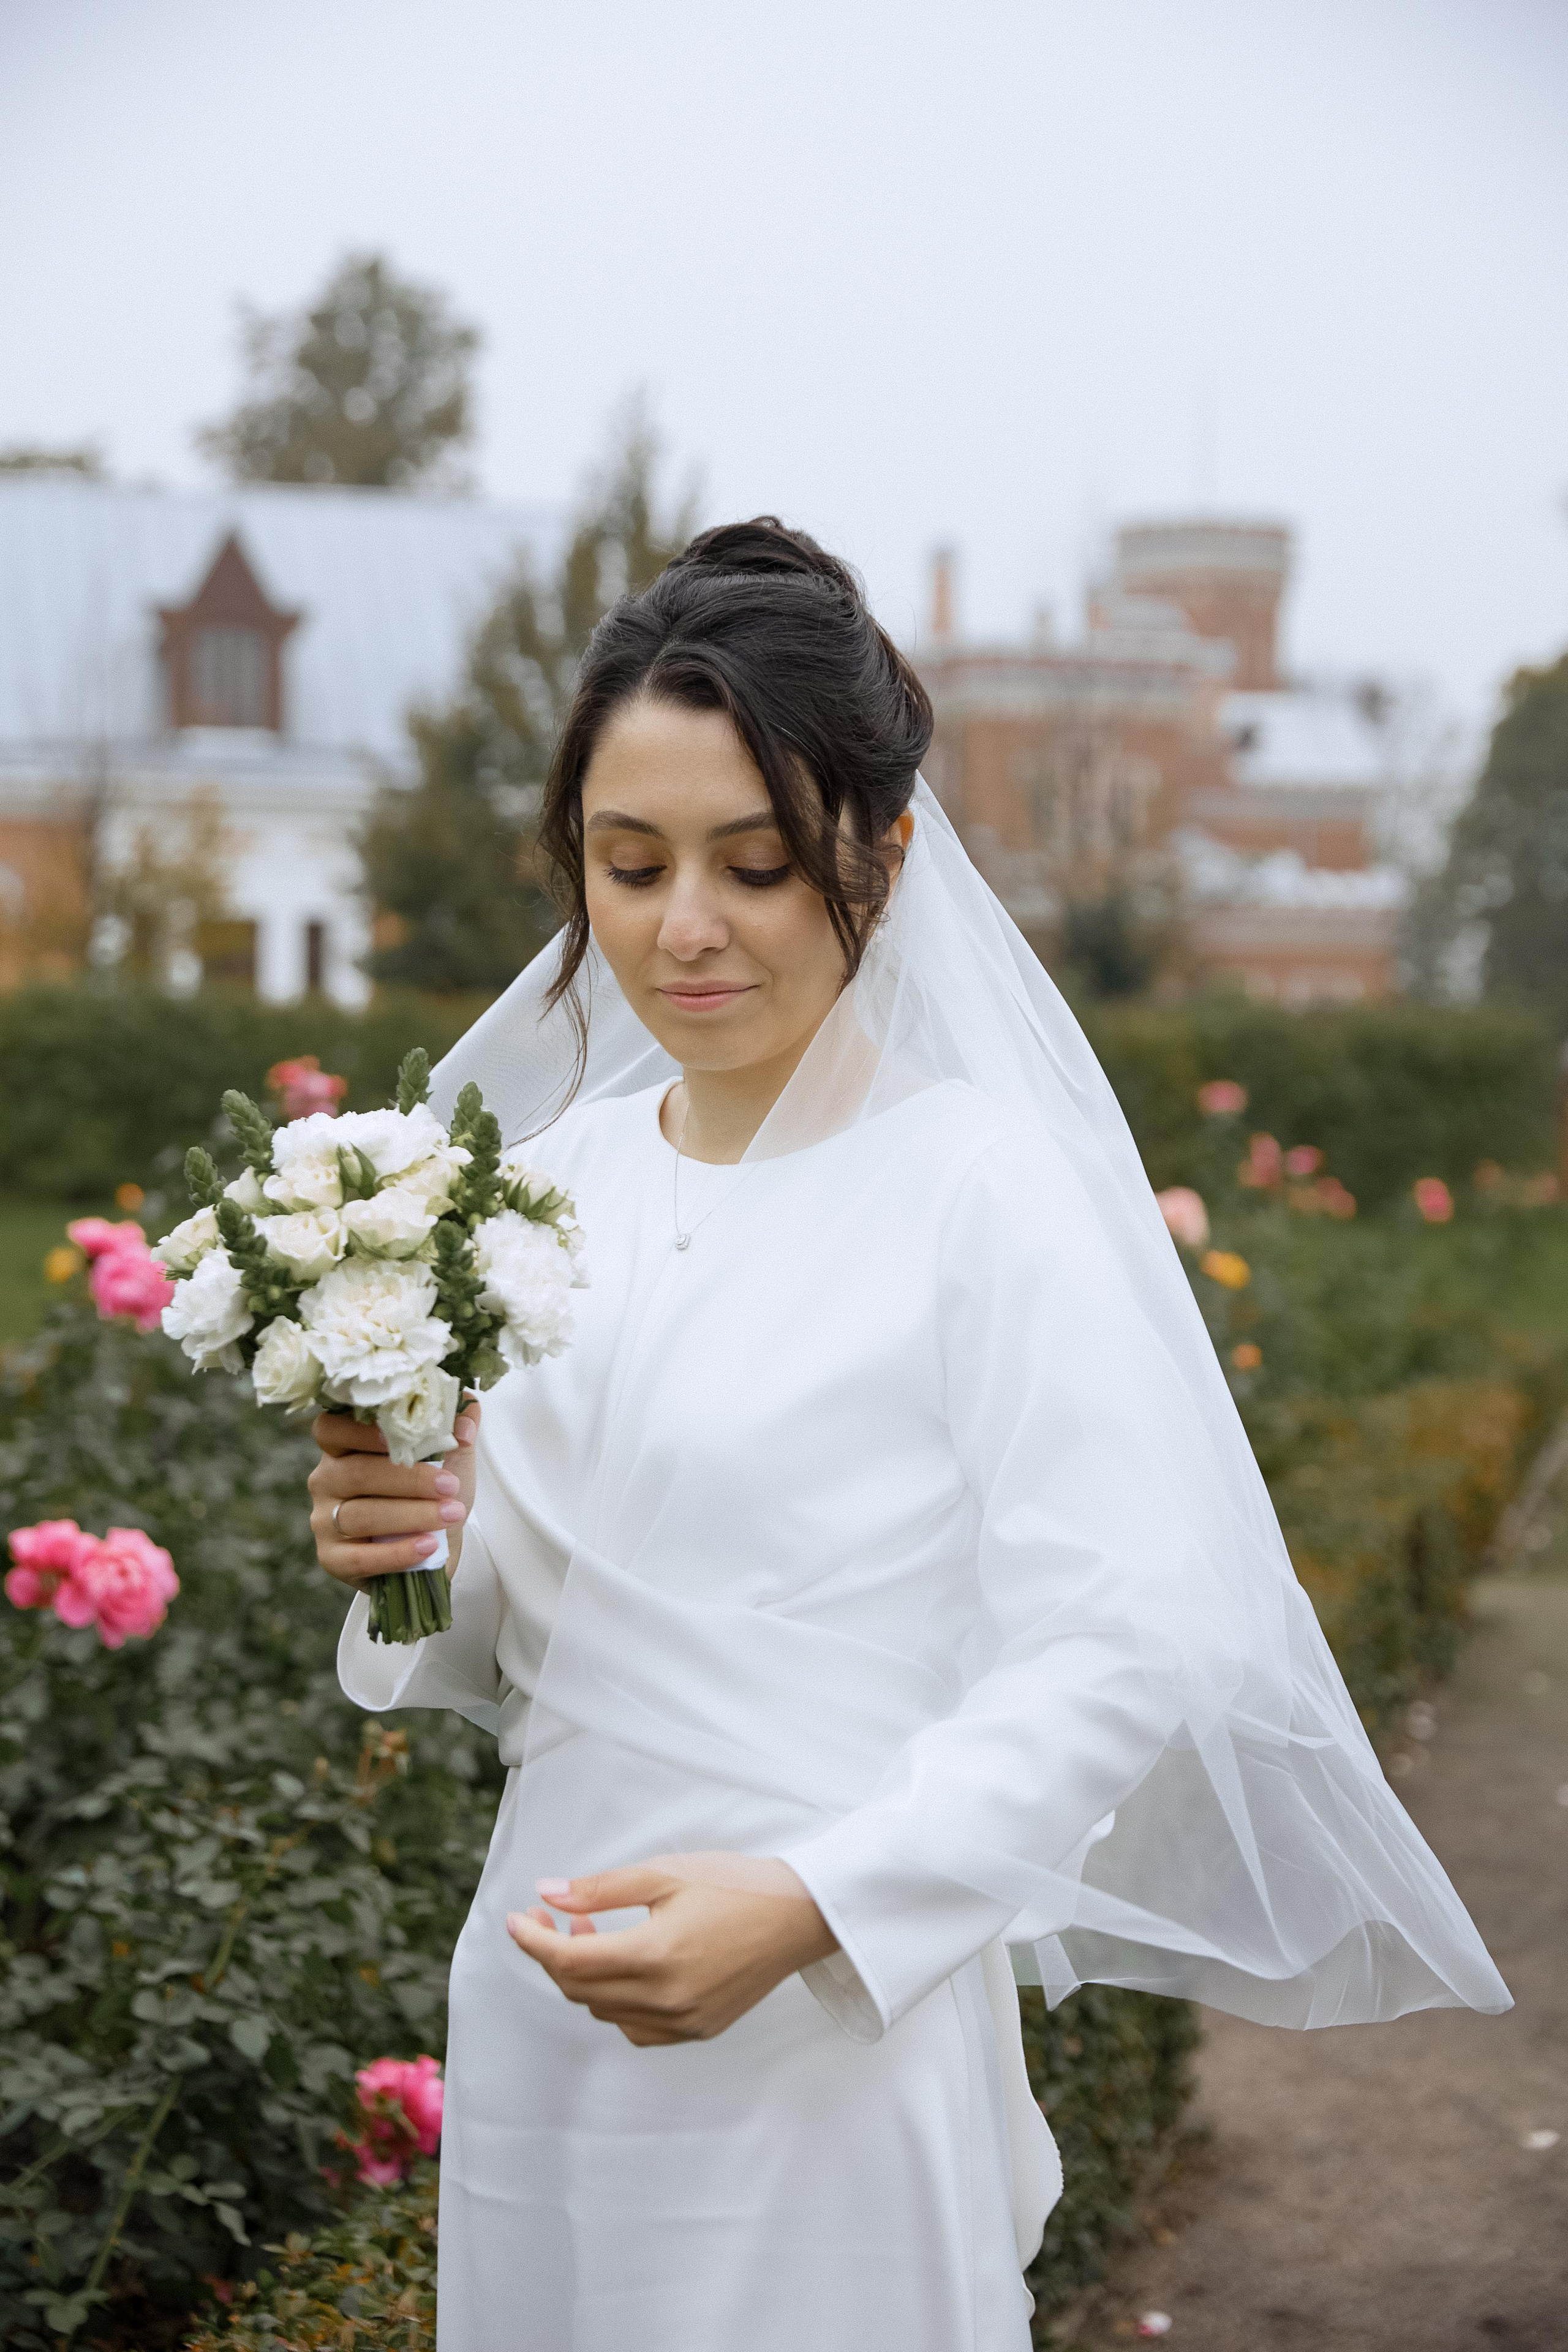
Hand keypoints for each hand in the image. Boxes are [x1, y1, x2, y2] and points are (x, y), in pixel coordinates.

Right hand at [307, 1399, 480, 1587]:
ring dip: (410, 1515)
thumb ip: (453, 1430)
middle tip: (450, 1485)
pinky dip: (397, 1552)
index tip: (398, 1435)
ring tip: (451, 1514)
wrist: (435, 1546)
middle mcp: (326, 1480)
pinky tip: (428, 1546)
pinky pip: (360, 1557)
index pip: (330, 1429)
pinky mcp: (332, 1558)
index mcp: (344, 1448)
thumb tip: (469, 1406)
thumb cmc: (432, 1495)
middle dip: (408, 1479)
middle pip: (355, 1473)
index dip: (358, 1431)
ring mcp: (324, 1521)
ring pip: (360, 1515)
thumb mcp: (448, 1460)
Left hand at [505, 1855, 838, 2045]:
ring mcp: (683, 2021)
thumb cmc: (735, 1884)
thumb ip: (601, 1889)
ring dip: (584, 1977)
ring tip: (590, 1934)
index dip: (534, 1941)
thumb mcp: (665, 1872)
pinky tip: (624, 1970)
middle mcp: (667, 1999)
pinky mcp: (699, 2030)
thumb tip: (547, 1894)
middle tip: (550, 1917)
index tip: (516, 1918)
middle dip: (553, 1954)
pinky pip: (636, 2028)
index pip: (570, 1961)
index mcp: (656, 1955)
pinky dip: (616, 2003)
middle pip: (580, 1989)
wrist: (801, 1915)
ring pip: (604, 2011)